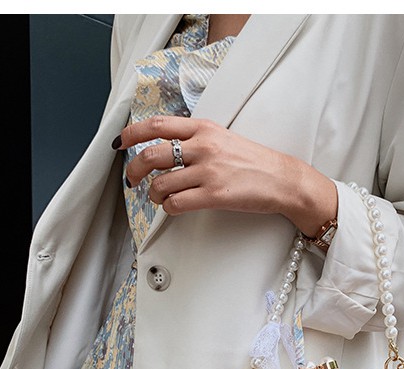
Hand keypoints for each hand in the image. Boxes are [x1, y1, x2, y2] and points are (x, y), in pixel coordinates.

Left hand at [114, 116, 336, 235]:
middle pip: (151, 155)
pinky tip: (175, 207)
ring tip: (160, 197)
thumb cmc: (254, 162)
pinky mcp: (215, 195)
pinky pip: (176, 203)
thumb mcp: (223, 138)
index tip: (121, 143)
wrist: (281, 180)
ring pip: (161, 183)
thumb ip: (195, 139)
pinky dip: (169, 208)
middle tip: (132, 179)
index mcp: (203, 128)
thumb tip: (166, 148)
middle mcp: (203, 147)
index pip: (156, 126)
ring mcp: (208, 171)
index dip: (132, 134)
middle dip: (134, 170)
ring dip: (154, 194)